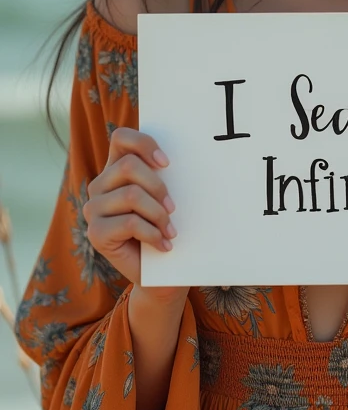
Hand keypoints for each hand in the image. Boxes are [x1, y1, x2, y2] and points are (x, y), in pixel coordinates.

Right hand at [84, 126, 189, 304]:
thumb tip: (192, 154)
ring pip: (131, 195)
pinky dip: (153, 234)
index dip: (144, 143)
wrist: (161, 272)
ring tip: (170, 230)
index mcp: (116, 169)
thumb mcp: (165, 197)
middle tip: (173, 208)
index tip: (167, 164)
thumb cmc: (166, 227)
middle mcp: (99, 185)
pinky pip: (129, 222)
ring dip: (158, 214)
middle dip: (158, 186)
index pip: (121, 137)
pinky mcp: (95, 233)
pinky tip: (163, 245)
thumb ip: (164, 175)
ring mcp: (94, 209)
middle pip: (128, 165)